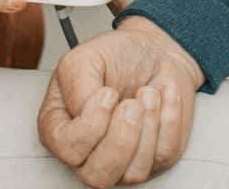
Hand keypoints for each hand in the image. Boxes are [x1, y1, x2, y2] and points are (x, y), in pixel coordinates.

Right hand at [38, 16, 203, 186]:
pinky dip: (169, 121)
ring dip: (148, 126)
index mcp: (59, 127)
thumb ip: (77, 86)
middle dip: (121, 138)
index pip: (65, 148)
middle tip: (132, 103)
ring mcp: (121, 162)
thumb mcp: (86, 57)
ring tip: (148, 93)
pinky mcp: (153, 160)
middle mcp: (87, 153)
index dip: (89, 126)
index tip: (108, 94)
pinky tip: (163, 98)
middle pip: (97, 176)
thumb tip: (88, 114)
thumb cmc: (117, 56)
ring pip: (133, 173)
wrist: (156, 53)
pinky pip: (163, 156)